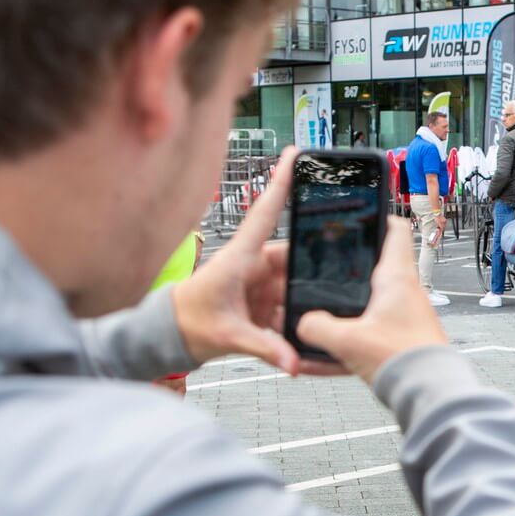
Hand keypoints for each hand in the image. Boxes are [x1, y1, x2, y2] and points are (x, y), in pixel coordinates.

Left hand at [173, 147, 329, 376]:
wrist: (171, 339)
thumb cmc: (187, 323)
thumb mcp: (226, 336)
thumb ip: (262, 347)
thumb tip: (291, 360)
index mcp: (240, 258)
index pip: (265, 213)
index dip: (281, 183)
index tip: (295, 155)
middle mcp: (253, 265)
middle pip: (294, 255)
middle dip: (316, 263)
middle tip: (343, 267)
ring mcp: (259, 283)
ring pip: (296, 282)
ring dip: (307, 297)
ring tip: (323, 309)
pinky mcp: (263, 301)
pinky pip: (290, 303)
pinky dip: (299, 314)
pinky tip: (309, 326)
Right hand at [296, 216, 447, 382]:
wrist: (429, 393)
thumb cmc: (404, 360)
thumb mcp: (347, 340)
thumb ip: (317, 328)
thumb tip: (303, 325)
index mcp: (397, 278)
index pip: (396, 231)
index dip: (380, 217)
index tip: (365, 213)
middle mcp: (406, 293)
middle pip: (378, 269)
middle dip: (351, 270)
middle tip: (328, 269)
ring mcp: (407, 317)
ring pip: (372, 304)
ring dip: (349, 309)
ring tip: (321, 316)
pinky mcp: (404, 341)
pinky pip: (372, 333)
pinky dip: (351, 340)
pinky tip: (327, 357)